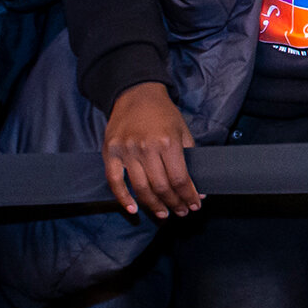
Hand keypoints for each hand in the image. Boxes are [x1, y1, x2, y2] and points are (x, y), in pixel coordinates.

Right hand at [102, 82, 199, 218]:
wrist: (137, 94)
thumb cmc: (163, 113)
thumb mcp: (182, 130)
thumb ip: (190, 157)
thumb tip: (197, 185)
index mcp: (167, 142)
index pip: (179, 178)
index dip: (188, 196)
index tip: (195, 205)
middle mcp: (146, 148)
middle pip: (161, 187)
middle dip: (174, 203)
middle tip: (181, 211)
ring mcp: (126, 151)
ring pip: (140, 188)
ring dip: (153, 205)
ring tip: (164, 214)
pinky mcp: (110, 152)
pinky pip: (115, 181)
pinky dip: (123, 198)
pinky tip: (133, 209)